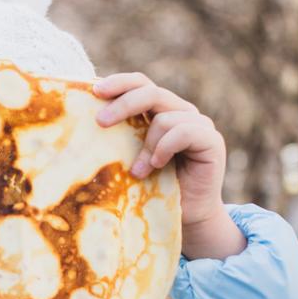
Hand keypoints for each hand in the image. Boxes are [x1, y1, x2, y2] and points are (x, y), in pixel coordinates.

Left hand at [94, 72, 245, 259]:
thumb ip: (119, 139)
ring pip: (164, 117)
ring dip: (146, 145)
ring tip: (139, 171)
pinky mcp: (211, 140)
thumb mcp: (129, 159)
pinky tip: (157, 165)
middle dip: (123, 105)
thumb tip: (86, 124)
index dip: (120, 82)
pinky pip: (182, 132)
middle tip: (100, 122)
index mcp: (161, 110)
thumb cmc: (153, 188)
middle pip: (150, 92)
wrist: (187, 216)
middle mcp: (181, 112)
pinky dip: (164, 148)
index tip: (94, 91)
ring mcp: (198, 124)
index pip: (141, 83)